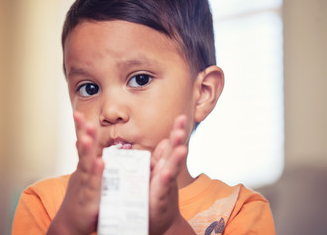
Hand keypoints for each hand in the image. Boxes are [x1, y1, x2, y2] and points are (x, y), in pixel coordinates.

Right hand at [47, 111, 103, 234]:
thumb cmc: (79, 200)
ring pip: (86, 166)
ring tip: (88, 137)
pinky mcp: (89, 199)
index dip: (81, 130)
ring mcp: (84, 185)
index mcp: (83, 168)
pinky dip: (96, 174)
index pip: (83, 145)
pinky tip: (100, 164)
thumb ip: (85, 161)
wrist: (69, 225)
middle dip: (83, 134)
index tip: (79, 114)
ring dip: (87, 150)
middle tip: (82, 118)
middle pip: (83, 151)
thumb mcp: (84, 177)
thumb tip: (82, 143)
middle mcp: (82, 174)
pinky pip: (94, 185)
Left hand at [149, 115, 193, 234]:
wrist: (160, 222)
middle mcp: (167, 173)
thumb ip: (159, 157)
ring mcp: (164, 185)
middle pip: (174, 152)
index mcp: (164, 165)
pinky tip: (166, 172)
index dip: (177, 131)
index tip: (182, 117)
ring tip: (182, 147)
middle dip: (178, 138)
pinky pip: (162, 187)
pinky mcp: (160, 198)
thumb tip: (164, 141)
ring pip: (171, 168)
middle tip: (183, 123)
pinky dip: (165, 179)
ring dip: (176, 157)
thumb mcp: (156, 173)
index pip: (172, 145)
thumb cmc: (156, 196)